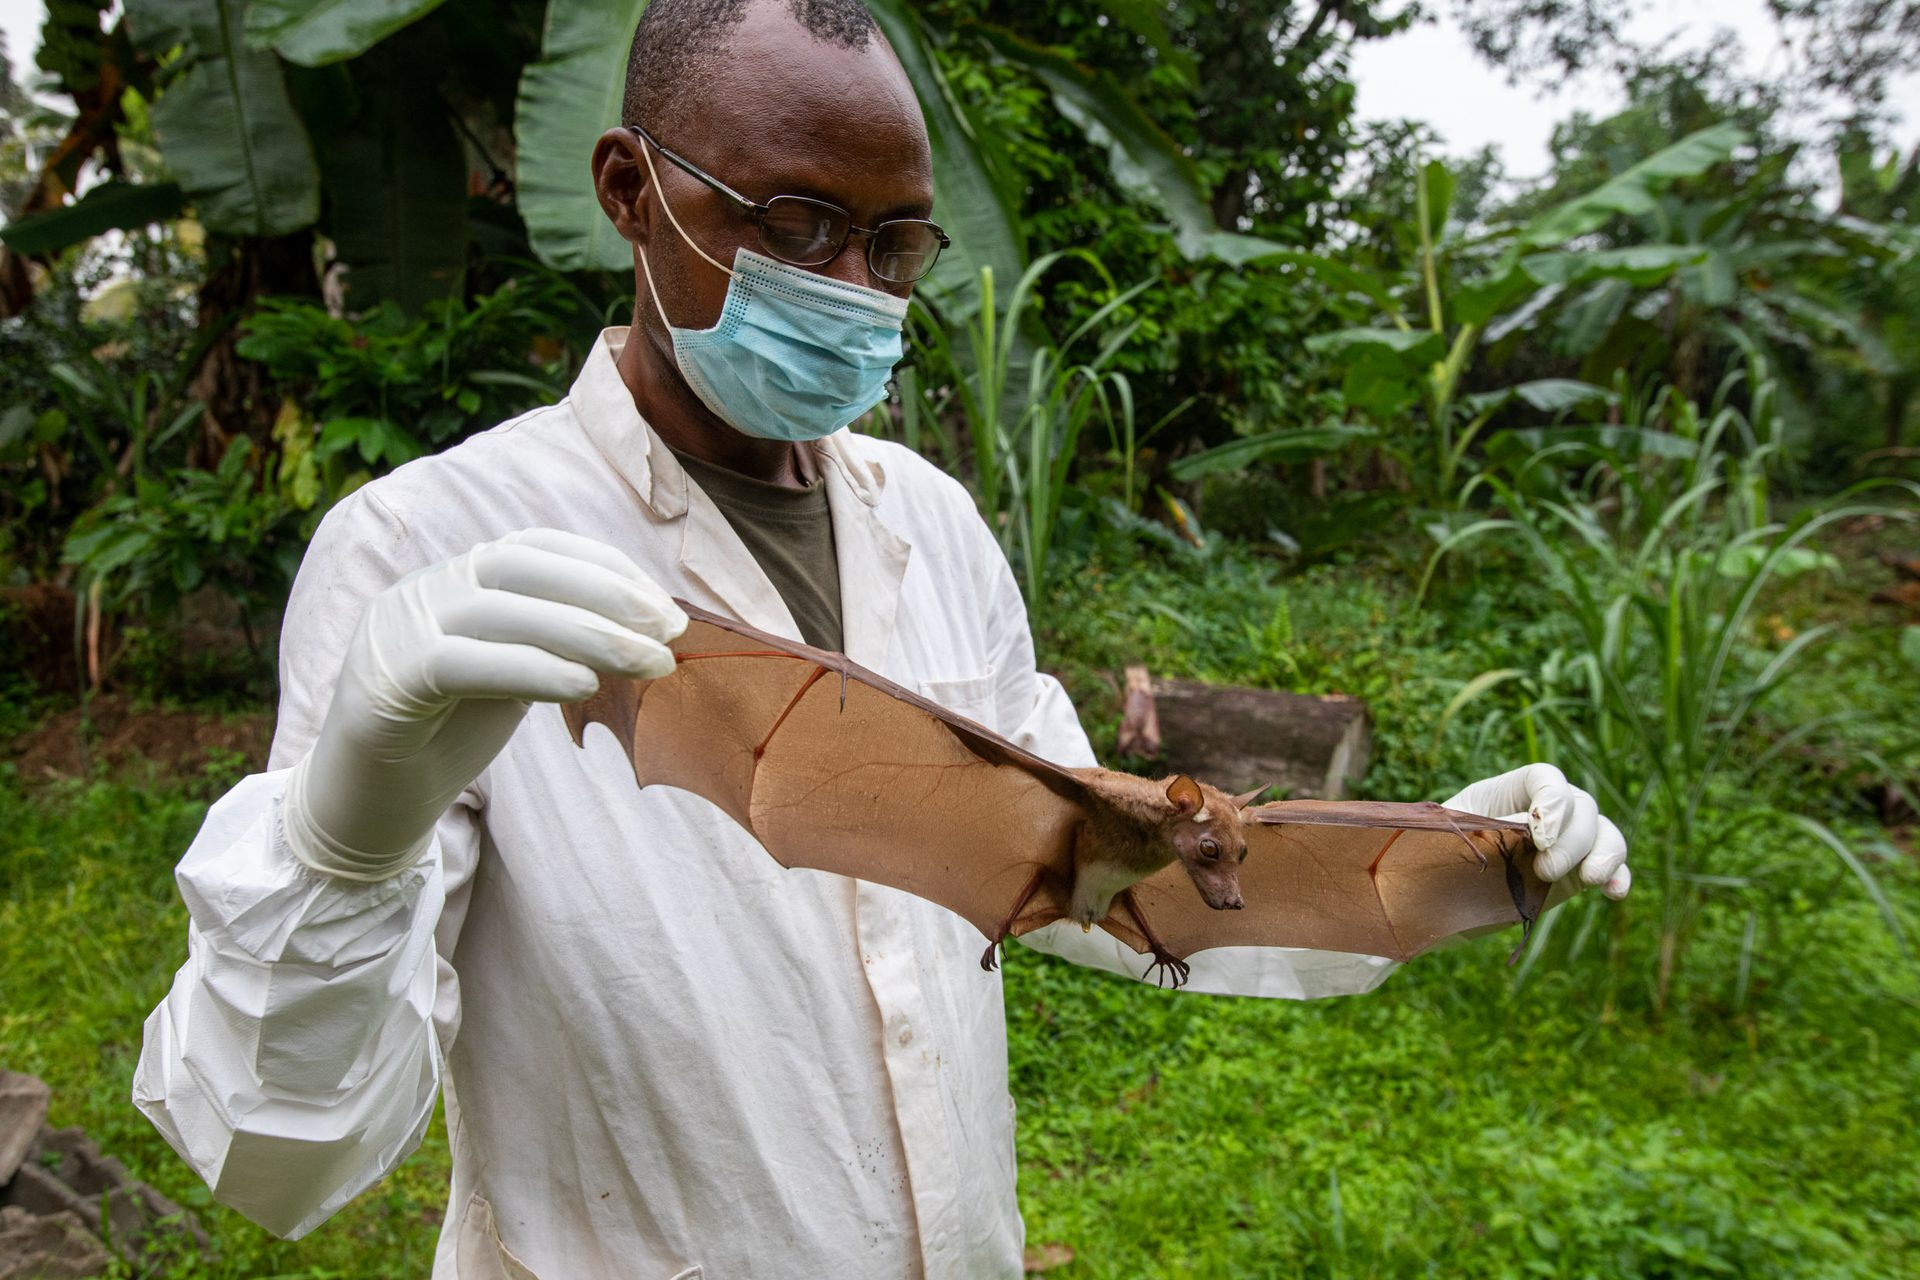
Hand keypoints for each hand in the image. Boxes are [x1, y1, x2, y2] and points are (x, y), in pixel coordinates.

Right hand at [284, 528, 686, 878]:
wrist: (365, 804)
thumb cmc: (446, 735)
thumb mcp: (511, 676)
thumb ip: (554, 643)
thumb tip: (642, 630)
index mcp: (455, 579)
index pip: (536, 546)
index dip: (606, 567)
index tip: (664, 606)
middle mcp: (425, 589)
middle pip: (523, 566)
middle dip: (608, 593)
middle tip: (671, 632)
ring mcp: (399, 629)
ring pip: (502, 609)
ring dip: (590, 633)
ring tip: (652, 664)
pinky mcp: (385, 681)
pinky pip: (466, 663)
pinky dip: (533, 669)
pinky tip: (585, 688)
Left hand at [1442, 763, 1629, 899]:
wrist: (1437, 897)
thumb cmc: (1437, 857)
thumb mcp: (1455, 836)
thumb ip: (1492, 828)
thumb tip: (1529, 826)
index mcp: (1509, 791)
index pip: (1546, 778)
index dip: (1553, 800)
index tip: (1539, 835)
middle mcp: (1544, 811)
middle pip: (1581, 806)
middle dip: (1572, 839)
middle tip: (1546, 870)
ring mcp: (1564, 841)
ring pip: (1604, 832)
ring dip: (1604, 853)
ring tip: (1590, 879)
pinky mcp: (1575, 873)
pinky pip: (1610, 867)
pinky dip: (1619, 876)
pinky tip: (1614, 893)